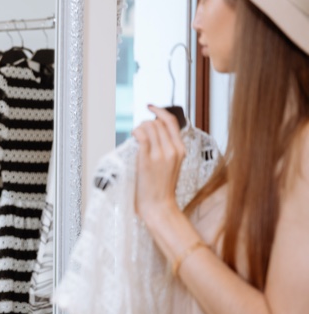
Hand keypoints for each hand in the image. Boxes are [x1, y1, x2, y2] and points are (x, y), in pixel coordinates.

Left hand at [132, 105, 184, 224]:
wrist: (159, 207)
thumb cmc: (161, 189)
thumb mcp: (171, 166)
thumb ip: (167, 150)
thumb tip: (152, 134)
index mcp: (181, 150)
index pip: (172, 121)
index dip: (160, 110)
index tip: (151, 106)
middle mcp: (173, 150)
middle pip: (157, 122)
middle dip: (145, 123)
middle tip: (138, 133)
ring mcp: (161, 154)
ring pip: (149, 126)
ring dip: (139, 128)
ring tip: (135, 138)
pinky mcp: (148, 160)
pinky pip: (142, 136)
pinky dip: (135, 132)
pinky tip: (133, 138)